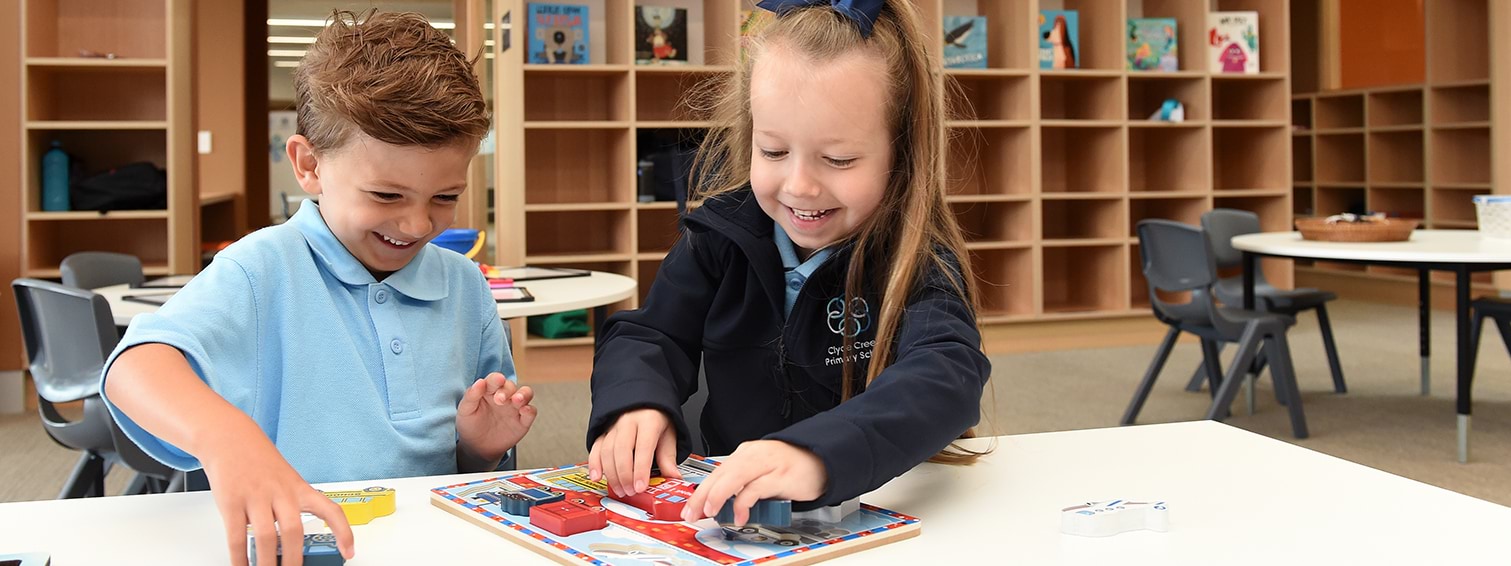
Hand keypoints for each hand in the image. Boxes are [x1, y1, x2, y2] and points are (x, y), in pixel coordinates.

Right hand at [200, 429, 353, 565]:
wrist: (230, 437)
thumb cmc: (261, 463)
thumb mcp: (286, 480)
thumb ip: (292, 507)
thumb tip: (292, 545)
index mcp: (300, 488)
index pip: (330, 510)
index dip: (343, 532)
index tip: (349, 553)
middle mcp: (281, 492)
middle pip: (293, 531)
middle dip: (295, 560)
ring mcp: (255, 496)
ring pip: (265, 537)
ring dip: (267, 563)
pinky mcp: (231, 501)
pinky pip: (236, 536)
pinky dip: (240, 558)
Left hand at [457, 373, 536, 463]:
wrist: (477, 448)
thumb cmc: (470, 426)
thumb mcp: (465, 411)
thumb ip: (471, 395)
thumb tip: (480, 381)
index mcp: (489, 391)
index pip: (495, 380)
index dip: (497, 379)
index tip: (497, 380)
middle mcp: (505, 396)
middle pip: (511, 386)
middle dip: (507, 391)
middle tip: (499, 400)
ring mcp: (515, 408)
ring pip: (526, 393)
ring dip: (524, 394)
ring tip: (517, 400)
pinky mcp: (523, 421)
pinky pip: (531, 412)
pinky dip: (530, 410)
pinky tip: (524, 411)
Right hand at [587, 408, 681, 497]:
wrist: (644, 398)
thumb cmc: (657, 416)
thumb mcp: (669, 433)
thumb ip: (668, 456)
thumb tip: (674, 477)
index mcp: (648, 421)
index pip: (643, 447)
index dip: (640, 469)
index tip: (640, 487)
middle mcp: (628, 422)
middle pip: (622, 450)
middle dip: (625, 475)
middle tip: (630, 492)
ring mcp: (613, 426)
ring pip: (607, 451)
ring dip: (612, 474)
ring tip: (620, 490)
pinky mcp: (603, 431)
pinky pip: (596, 448)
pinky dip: (594, 463)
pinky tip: (597, 476)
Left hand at [681, 440, 825, 525]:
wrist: (820, 459)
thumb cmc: (789, 468)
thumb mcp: (760, 473)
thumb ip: (741, 485)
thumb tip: (718, 505)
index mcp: (745, 454)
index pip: (716, 473)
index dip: (700, 492)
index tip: (690, 508)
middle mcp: (753, 456)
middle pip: (720, 474)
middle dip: (702, 495)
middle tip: (693, 513)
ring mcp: (767, 464)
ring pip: (734, 477)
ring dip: (718, 495)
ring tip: (710, 511)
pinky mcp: (780, 475)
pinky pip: (756, 488)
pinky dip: (744, 502)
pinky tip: (740, 514)